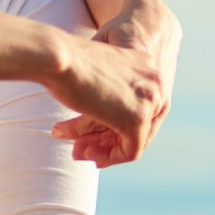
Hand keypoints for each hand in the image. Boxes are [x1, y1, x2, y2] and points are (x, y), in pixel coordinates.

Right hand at [47, 2, 180, 167]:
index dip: (117, 123)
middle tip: (81, 148)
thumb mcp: (94, 76)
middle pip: (140, 123)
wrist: (58, 57)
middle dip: (108, 140)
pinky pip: (130, 150)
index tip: (93, 134)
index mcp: (147, 64)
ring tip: (78, 153)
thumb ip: (105, 95)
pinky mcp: (137, 119)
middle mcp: (155, 82)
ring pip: (135, 138)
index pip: (140, 105)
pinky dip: (109, 157)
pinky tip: (87, 154)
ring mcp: (149, 100)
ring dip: (105, 150)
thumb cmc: (66, 61)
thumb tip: (100, 118)